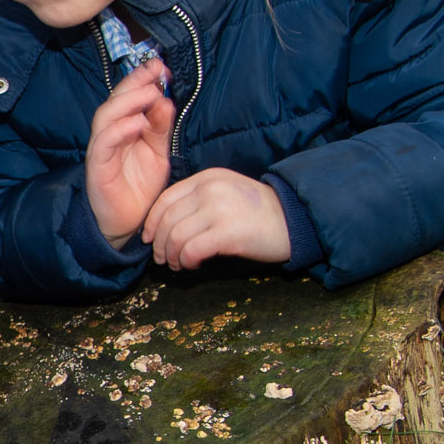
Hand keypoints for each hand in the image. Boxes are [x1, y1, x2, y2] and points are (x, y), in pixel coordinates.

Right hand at [86, 57, 172, 245]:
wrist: (126, 222)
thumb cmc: (139, 187)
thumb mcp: (158, 153)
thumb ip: (160, 129)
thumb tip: (166, 101)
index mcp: (125, 127)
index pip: (130, 95)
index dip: (144, 79)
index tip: (162, 67)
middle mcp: (110, 133)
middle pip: (116, 99)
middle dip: (135, 81)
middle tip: (155, 70)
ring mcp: (102, 148)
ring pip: (106, 116)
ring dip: (128, 102)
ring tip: (150, 93)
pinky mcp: (97, 166)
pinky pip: (104, 143)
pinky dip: (120, 130)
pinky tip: (138, 123)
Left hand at [142, 168, 293, 268]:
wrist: (294, 219)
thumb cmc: (258, 212)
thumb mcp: (225, 193)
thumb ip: (198, 201)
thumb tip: (165, 225)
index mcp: (207, 178)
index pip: (165, 200)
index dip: (151, 223)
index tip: (149, 239)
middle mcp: (209, 190)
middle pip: (166, 221)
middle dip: (158, 244)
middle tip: (162, 259)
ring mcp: (218, 210)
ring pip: (175, 237)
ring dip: (171, 256)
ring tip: (178, 265)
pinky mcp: (227, 233)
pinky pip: (191, 250)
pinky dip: (186, 261)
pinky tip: (194, 265)